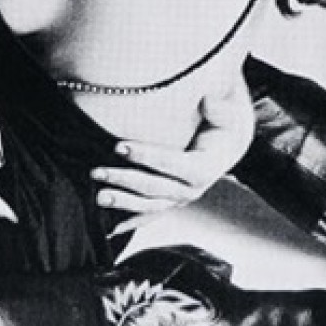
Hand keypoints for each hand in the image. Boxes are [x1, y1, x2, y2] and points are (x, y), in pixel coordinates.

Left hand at [91, 81, 255, 232]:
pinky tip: (110, 228)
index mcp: (205, 167)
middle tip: (96, 171)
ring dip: (122, 202)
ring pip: (149, 206)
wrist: (229, 143)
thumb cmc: (223, 121)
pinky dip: (130, 222)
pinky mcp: (169, 201)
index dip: (146, 157)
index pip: (174, 165)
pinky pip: (149, 215)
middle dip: (124, 180)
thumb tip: (209, 97)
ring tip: (97, 196)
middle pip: (155, 188)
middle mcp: (192, 189)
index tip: (118, 146)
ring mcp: (179, 199)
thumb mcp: (225, 108)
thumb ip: (217, 103)